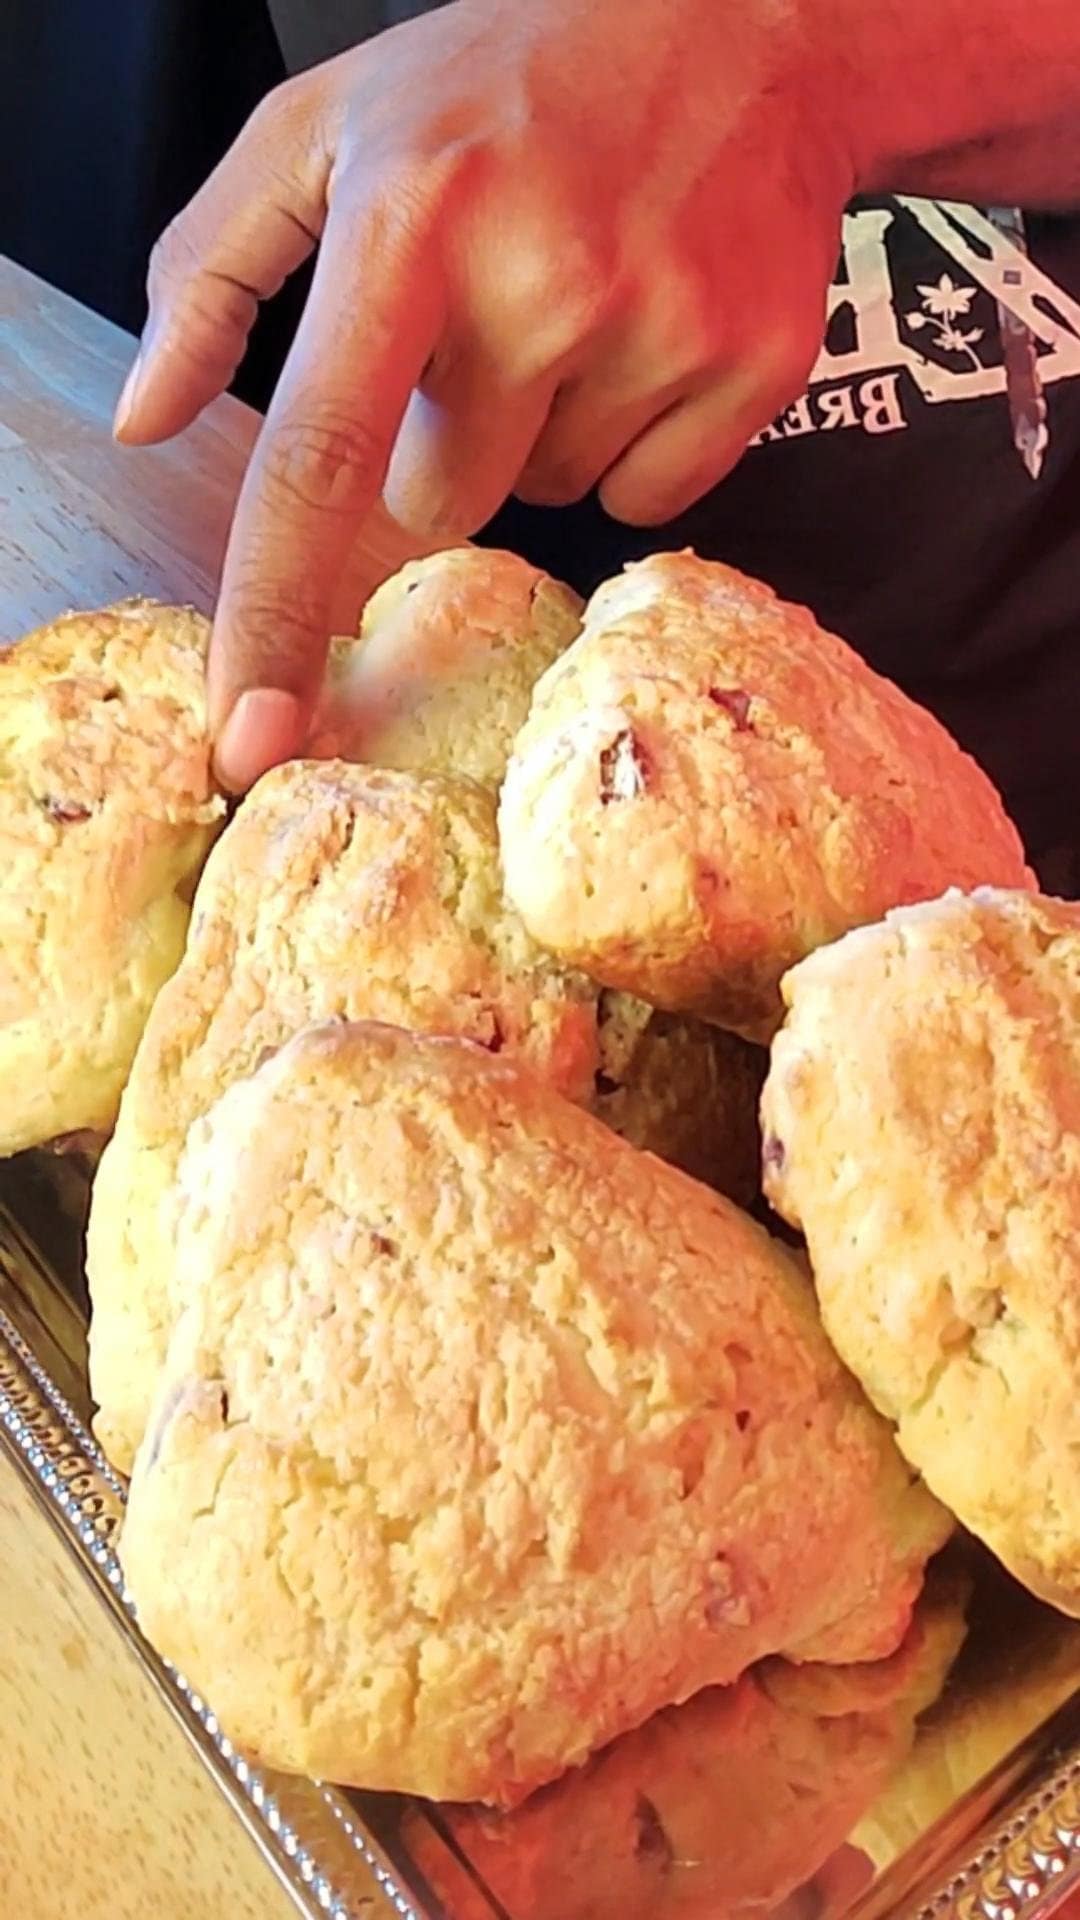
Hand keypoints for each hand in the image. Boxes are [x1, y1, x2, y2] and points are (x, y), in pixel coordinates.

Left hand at [114, 0, 853, 788]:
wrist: (747, 26)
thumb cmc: (510, 80)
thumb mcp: (330, 126)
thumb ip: (212, 268)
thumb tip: (149, 417)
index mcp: (410, 221)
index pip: (318, 460)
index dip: (273, 613)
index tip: (254, 739)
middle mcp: (538, 281)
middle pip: (441, 506)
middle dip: (448, 440)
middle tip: (493, 313)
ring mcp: (656, 328)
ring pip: (547, 499)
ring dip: (543, 431)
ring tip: (579, 299)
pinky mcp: (750, 368)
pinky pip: (646, 497)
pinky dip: (637, 441)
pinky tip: (648, 333)